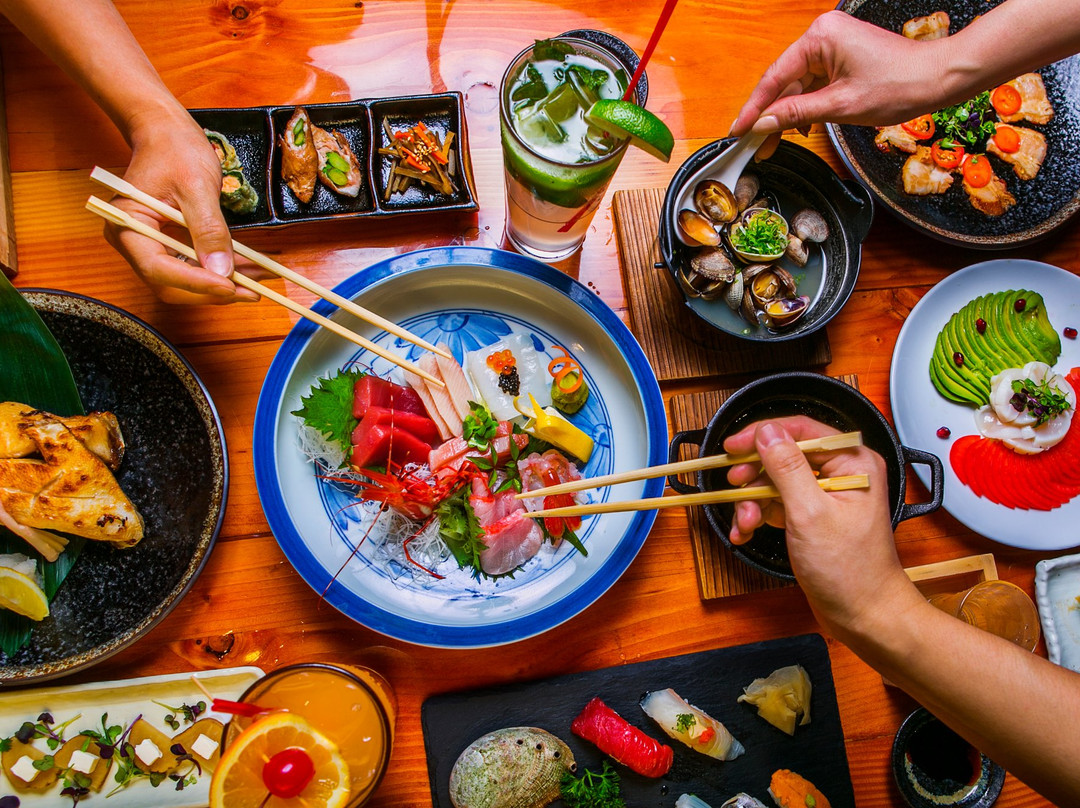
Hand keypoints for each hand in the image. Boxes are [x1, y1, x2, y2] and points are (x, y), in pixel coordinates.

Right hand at [103, 108, 259, 303]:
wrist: (166, 132)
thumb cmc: (174, 149)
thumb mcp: (197, 186)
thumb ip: (208, 229)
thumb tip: (221, 270)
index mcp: (127, 227)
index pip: (159, 269)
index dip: (196, 283)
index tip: (230, 286)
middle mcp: (133, 243)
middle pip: (171, 284)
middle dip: (212, 291)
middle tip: (251, 292)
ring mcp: (149, 246)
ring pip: (186, 280)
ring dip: (223, 283)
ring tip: (259, 280)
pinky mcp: (168, 245)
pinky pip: (194, 266)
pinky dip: (221, 270)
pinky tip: (249, 268)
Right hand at [723, 416, 915, 634]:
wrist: (864, 615)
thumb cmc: (850, 570)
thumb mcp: (810, 514)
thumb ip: (786, 468)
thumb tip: (766, 433)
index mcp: (852, 462)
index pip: (801, 429)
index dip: (762, 434)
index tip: (732, 446)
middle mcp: (841, 472)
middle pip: (784, 455)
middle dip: (755, 474)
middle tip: (734, 485)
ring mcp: (825, 496)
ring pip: (775, 481)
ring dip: (752, 501)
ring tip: (744, 523)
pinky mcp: (813, 516)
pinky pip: (777, 504)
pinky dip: (758, 516)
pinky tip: (746, 532)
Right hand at [729, 11, 952, 135]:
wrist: (939, 78)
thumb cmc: (900, 84)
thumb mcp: (840, 106)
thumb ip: (796, 114)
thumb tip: (764, 123)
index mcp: (820, 37)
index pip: (774, 77)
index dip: (754, 108)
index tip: (738, 130)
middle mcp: (823, 35)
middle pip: (784, 81)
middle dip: (770, 115)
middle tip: (754, 144)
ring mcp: (833, 45)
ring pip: (797, 85)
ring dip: (788, 114)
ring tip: (773, 142)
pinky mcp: (842, 57)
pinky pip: (813, 83)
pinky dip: (805, 106)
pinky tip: (801, 128)